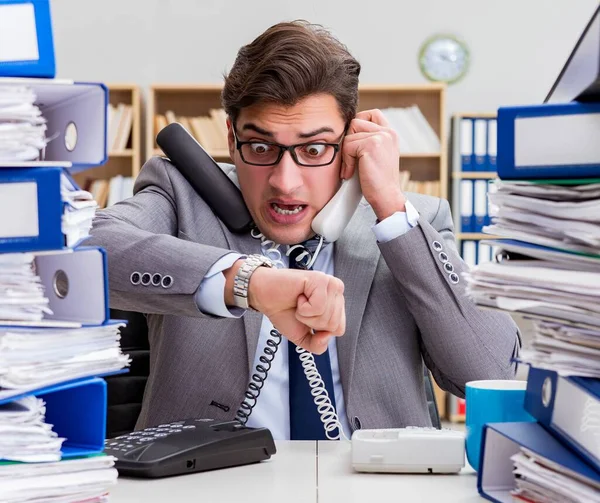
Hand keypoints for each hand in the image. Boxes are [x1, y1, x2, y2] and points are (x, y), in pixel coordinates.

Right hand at [224, 260, 345, 353]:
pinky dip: (304, 308)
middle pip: (334, 324)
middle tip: (301, 310)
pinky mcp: (320, 279)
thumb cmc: (285, 312)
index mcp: (336, 303)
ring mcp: (330, 284)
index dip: (319, 331)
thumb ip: (318, 346)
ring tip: (299, 303)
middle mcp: (336, 292)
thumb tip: (326, 336)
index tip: (307, 318)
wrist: (265, 298)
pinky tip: (298, 297)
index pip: (339, 329)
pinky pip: (319, 307)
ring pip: (327, 316)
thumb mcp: (304, 337)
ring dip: (306, 315)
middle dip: (312, 323)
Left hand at [340, 109, 406, 219]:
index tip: (354, 144)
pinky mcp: (372, 144)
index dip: (358, 124)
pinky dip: (346, 162)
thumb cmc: (377, 181)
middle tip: (351, 159)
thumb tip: (347, 131)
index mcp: (390, 133)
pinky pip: (348, 146)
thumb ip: (368, 141)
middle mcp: (388, 132)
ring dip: (346, 153)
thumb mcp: (376, 156)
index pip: (371, 114)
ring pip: (350, 134)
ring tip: (352, 169)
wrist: (386, 197)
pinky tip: (350, 174)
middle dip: (348, 140)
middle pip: (355, 122)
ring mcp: (381, 136)